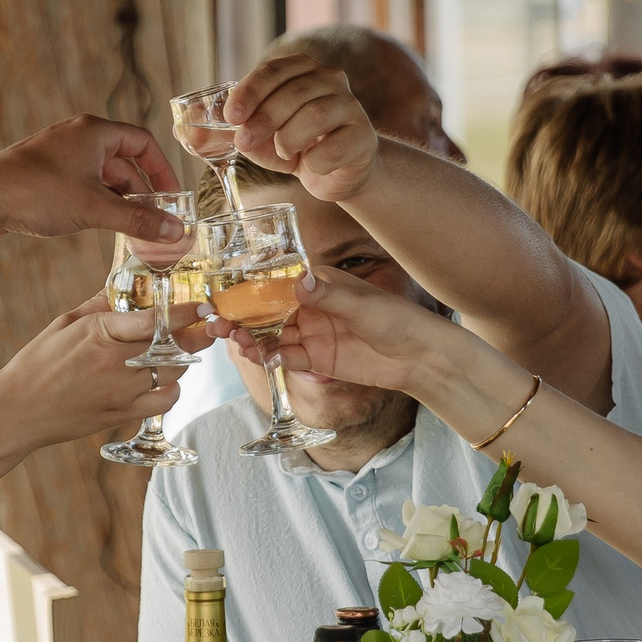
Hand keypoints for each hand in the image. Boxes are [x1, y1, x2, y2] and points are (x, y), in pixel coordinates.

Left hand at [0, 115, 190, 250]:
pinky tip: (101, 224)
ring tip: (132, 228)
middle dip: (141, 192)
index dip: (162, 170)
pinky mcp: (45, 172)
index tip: (173, 197)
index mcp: (94, 131)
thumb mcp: (95, 209)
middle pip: (124, 161)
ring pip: (103, 176)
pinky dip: (98, 201)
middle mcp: (78, 136)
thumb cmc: (36, 194)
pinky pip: (83, 183)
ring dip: (120, 200)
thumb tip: (175, 230)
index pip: (143, 143)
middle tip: (156, 219)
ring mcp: (60, 153)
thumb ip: (138, 220)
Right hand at [0, 296, 189, 448]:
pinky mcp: (123, 414)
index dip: (185, 312)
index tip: (202, 306)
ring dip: (184, 360)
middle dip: (195, 335)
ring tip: (183, 350)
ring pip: (174, 373)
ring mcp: (122, 391)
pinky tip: (164, 380)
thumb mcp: (65, 323)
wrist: (19, 410)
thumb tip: (122, 284)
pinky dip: (172, 389)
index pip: (155, 319)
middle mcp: (116, 362)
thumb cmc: (38, 363)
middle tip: (207, 327)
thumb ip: (99, 305)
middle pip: (173, 347)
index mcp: (100, 333)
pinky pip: (164, 401)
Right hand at [213, 262, 461, 391]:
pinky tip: (259, 356)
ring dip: (253, 338)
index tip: (230, 294)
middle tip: (221, 323)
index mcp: (321, 284)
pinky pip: (289, 357)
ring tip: (235, 341)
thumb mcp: (363, 305)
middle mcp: (312, 307)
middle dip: (245, 316)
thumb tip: (301, 282)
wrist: (420, 358)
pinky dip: (272, 357)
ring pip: (274, 335)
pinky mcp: (318, 359)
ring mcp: (313, 334)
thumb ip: (330, 296)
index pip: (279, 283)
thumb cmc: (398, 320)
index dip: (252, 288)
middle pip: (269, 311)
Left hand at [223, 55, 380, 201]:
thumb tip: (183, 132)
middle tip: (244, 142)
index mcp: (302, 69)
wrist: (338, 172)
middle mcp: (330, 79)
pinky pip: (334, 147)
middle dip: (264, 118)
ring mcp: (351, 106)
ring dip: (289, 139)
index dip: (250, 91)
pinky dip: (314, 161)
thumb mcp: (257, 139)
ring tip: (283, 153)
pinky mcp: (364, 137)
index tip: (230, 116)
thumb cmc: (295, 147)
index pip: (274, 70)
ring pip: (315, 115)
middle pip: (294, 92)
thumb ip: (223, 134)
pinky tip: (309, 166)